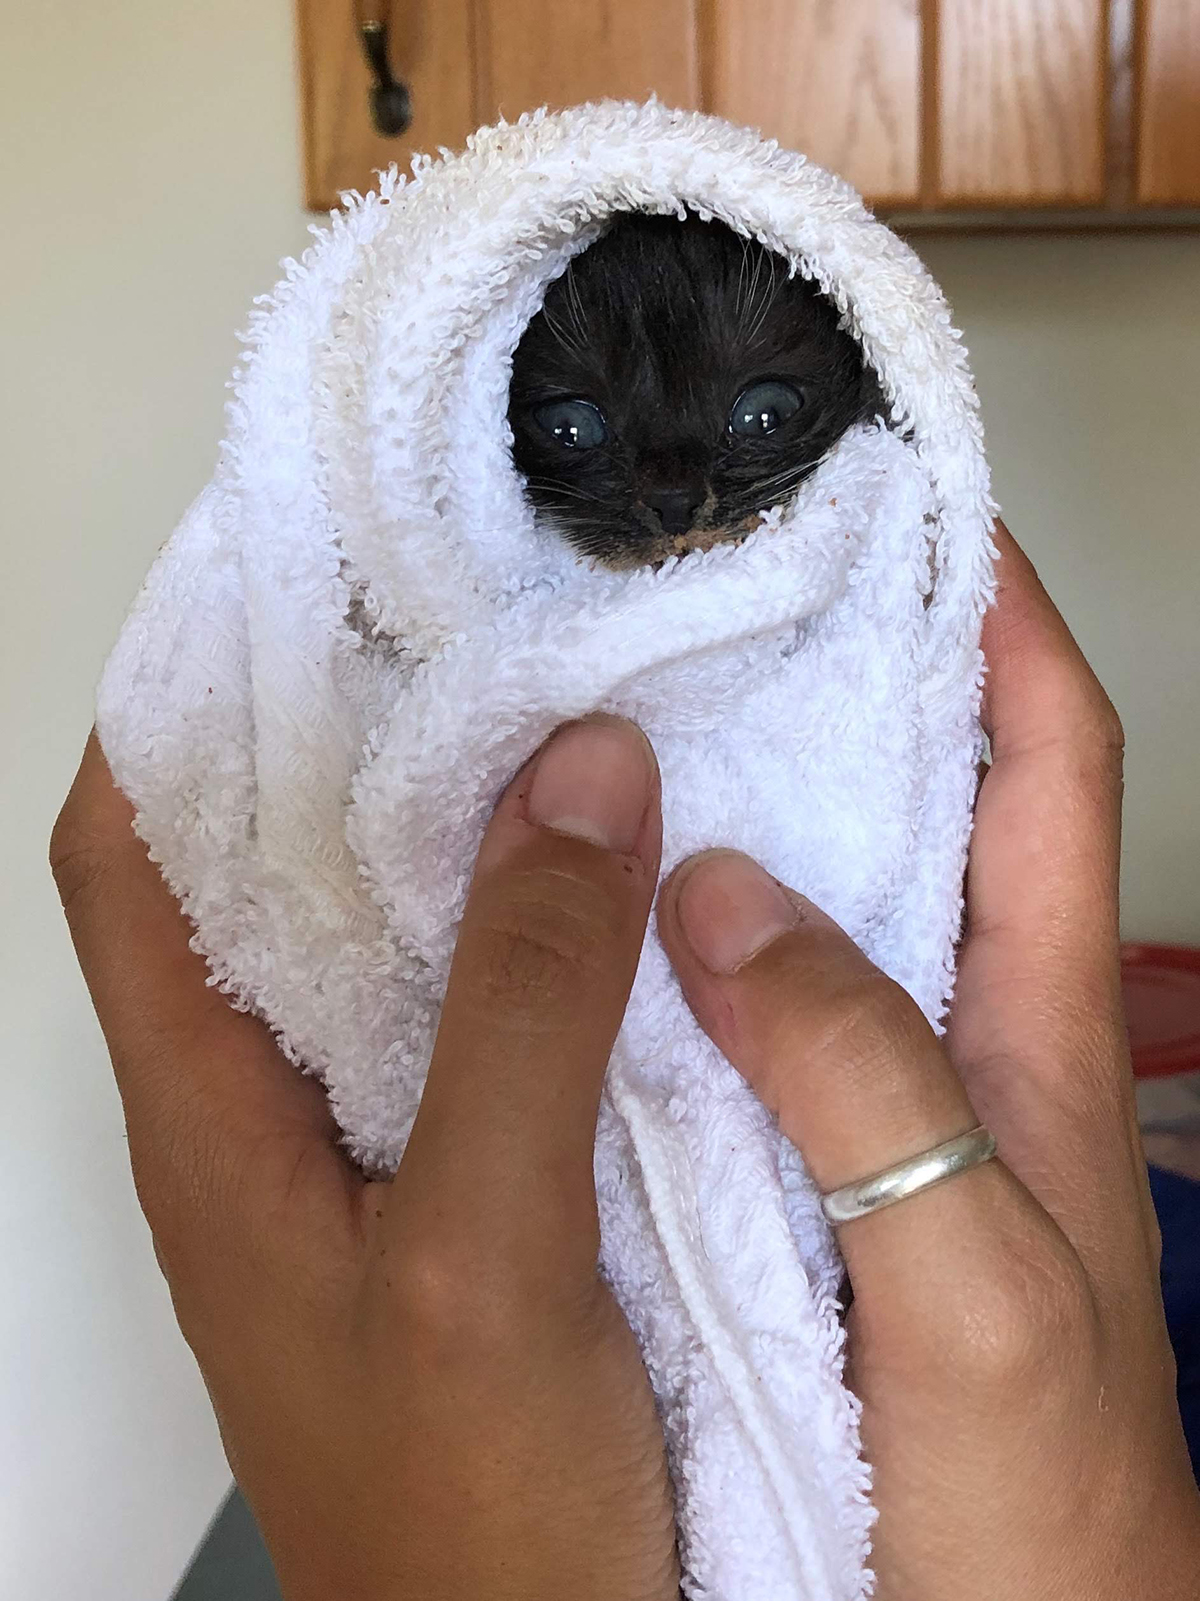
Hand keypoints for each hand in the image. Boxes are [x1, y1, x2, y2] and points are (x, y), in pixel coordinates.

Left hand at [52, 716, 680, 1600]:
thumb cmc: (468, 1524)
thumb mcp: (483, 1253)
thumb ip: (521, 1014)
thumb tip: (574, 782)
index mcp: (213, 1121)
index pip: (126, 864)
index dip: (169, 719)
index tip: (261, 599)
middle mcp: (270, 1120)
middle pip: (252, 882)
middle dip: (324, 746)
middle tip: (434, 630)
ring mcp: (363, 1156)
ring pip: (367, 945)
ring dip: (432, 835)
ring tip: (528, 724)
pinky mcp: (458, 1194)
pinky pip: (466, 1018)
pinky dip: (516, 934)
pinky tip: (604, 897)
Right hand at [655, 522, 1199, 1597]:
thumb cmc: (1048, 1512)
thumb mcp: (981, 1284)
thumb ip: (868, 1090)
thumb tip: (722, 903)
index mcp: (1033, 1032)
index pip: (1046, 770)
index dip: (997, 628)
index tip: (919, 516)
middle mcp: (956, 1042)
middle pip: (916, 807)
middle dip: (841, 681)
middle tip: (717, 598)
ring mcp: (877, 1103)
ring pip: (814, 904)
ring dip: (743, 808)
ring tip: (631, 722)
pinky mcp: (802, 1175)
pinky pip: (737, 1021)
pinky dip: (677, 952)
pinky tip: (590, 938)